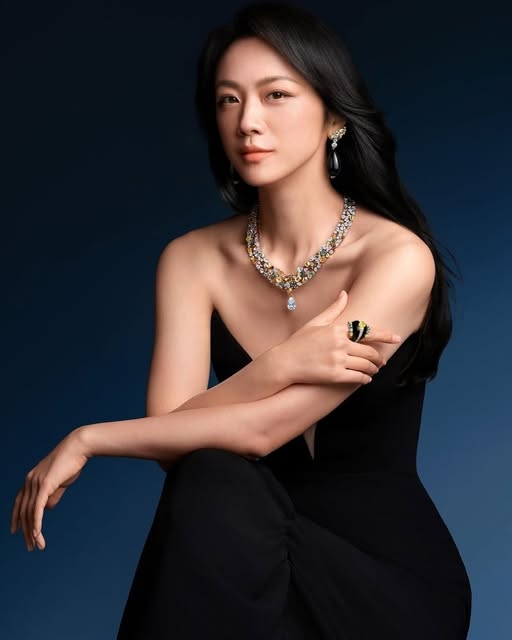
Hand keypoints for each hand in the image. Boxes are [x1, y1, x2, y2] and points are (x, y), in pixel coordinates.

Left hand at [11, 430, 88, 550]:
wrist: (77, 447)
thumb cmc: (71, 462)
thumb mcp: (59, 482)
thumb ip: (52, 495)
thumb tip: (46, 509)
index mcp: (31, 479)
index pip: (19, 503)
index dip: (16, 518)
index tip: (15, 532)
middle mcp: (29, 481)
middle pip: (23, 511)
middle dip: (26, 531)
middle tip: (30, 546)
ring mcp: (36, 483)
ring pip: (30, 513)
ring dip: (33, 531)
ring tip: (37, 545)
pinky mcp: (45, 485)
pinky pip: (38, 508)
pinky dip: (36, 522)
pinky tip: (37, 534)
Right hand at [276, 290, 401, 385]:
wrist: (284, 362)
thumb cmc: (298, 342)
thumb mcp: (315, 322)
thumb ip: (333, 309)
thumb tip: (344, 294)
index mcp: (337, 329)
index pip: (366, 331)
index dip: (384, 335)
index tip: (396, 338)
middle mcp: (340, 344)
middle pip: (369, 352)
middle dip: (378, 357)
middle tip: (382, 361)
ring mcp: (338, 360)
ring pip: (366, 365)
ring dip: (373, 369)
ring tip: (374, 370)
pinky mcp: (335, 375)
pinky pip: (358, 377)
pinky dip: (365, 378)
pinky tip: (365, 379)